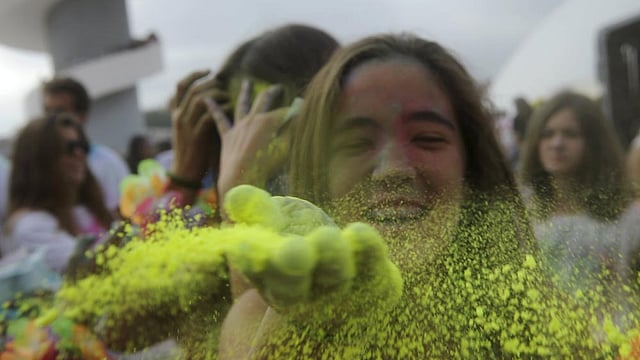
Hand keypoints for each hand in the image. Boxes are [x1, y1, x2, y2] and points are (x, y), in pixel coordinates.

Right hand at [170, 70, 228, 184]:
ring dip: (218, 95)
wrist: (185, 173)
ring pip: (200, 99)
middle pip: (194, 89)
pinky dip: (221, 110)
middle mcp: (179, 117)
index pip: (181, 85)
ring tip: (228, 98)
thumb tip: (215, 97)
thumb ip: (197, 113)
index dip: (195, 74)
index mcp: (176, 113)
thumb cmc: (194, 150)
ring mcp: (187, 126)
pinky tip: (230, 110)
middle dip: (212, 84)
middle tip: (225, 87)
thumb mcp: (190, 128)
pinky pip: (208, 116)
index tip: (209, 70)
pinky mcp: (196, 137)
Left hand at [205, 79, 292, 202]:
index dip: (296, 110)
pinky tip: (206, 99)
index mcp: (269, 121)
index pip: (286, 112)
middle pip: (264, 99)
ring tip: (246, 82)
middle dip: (273, 91)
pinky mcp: (227, 137)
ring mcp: (238, 127)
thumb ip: (292, 133)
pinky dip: (213, 108)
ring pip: (242, 104)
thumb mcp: (285, 150)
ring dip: (245, 92)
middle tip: (278, 86)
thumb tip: (299, 119)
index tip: (304, 107)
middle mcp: (253, 119)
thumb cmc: (265, 168)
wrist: (240, 180)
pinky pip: (219, 119)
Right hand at [226, 221, 402, 322]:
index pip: (257, 273)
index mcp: (271, 281)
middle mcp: (303, 299)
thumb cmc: (300, 242)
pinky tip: (360, 233)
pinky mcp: (377, 289)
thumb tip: (237, 196)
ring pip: (333, 283)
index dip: (251, 261)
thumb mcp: (276, 223)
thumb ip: (258, 211)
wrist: (346, 272)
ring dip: (330, 261)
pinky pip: (374, 276)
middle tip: (294, 252)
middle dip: (291, 270)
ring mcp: (341, 299)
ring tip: (326, 237)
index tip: (245, 244)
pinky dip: (367, 255)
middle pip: (292, 291)